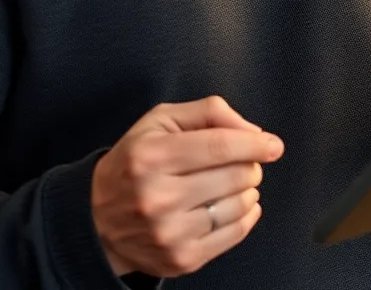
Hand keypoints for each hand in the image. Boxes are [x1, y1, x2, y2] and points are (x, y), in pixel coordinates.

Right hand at [91, 97, 284, 278]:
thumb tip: (252, 130)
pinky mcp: (181, 259)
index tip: (273, 145)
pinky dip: (247, 215)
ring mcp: (170, 233)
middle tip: (245, 161)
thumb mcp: (161, 121)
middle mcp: (158, 197)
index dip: (254, 144)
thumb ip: (208, 112)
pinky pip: (233, 235)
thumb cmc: (136, 161)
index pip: (218, 146)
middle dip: (250, 165)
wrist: (97, 219)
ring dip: (248, 190)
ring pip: (237, 205)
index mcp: (152, 156)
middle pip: (233, 176)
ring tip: (237, 182)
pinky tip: (240, 203)